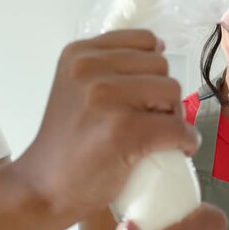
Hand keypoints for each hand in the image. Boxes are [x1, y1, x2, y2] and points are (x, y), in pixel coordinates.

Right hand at [11, 30, 199, 222]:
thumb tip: (159, 50)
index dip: (152, 70)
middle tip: (149, 122)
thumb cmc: (67, 145)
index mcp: (79, 54)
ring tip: (155, 136)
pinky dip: (185, 141)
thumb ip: (108, 67)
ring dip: (173, 117)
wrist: (43, 188)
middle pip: (161, 67)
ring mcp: (104, 98)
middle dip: (163, 95)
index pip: (145, 41)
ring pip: (172, 93)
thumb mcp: (76, 87)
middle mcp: (89, 69)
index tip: (145, 95)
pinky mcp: (123, 130)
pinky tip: (176, 150)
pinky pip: (177, 127)